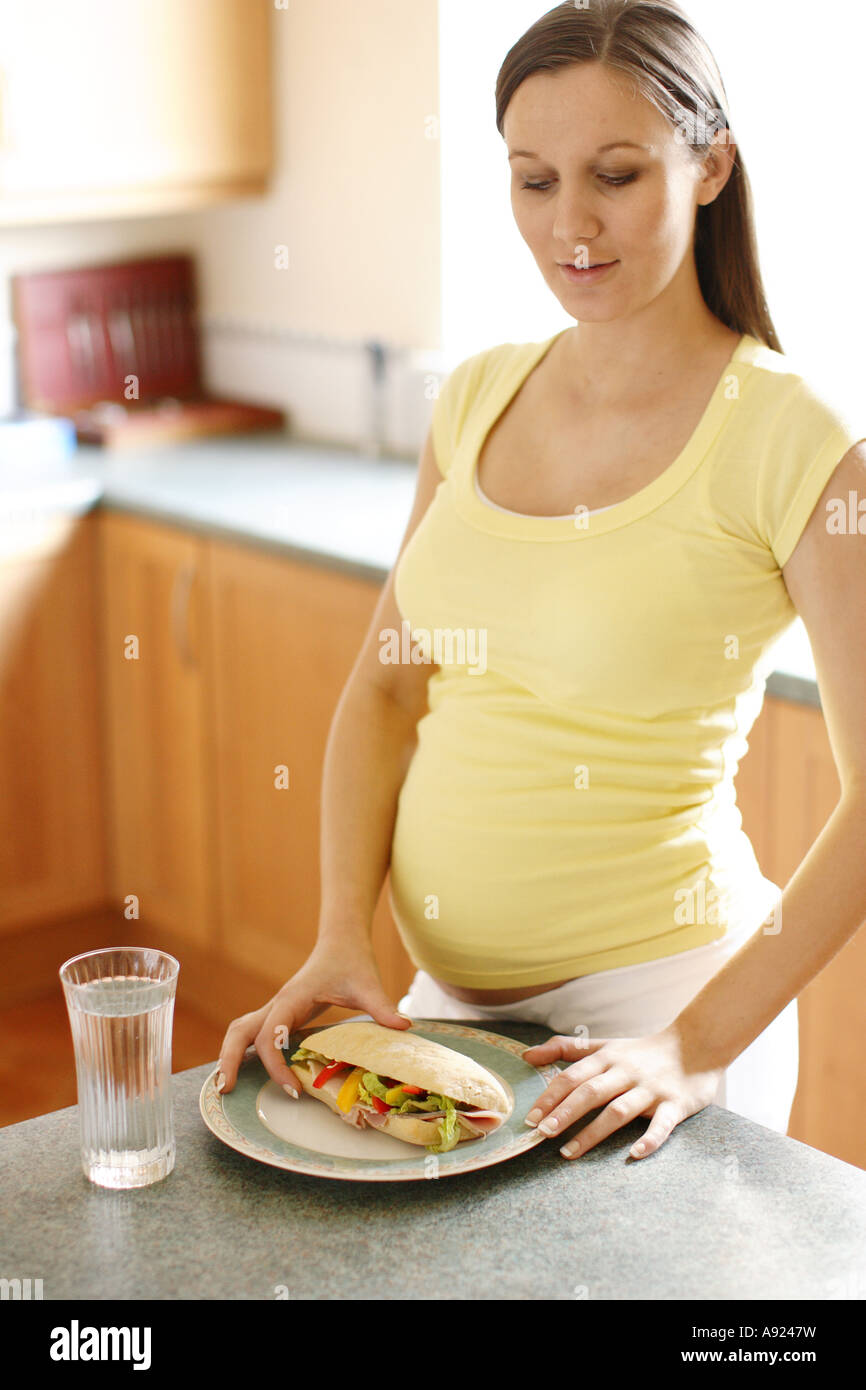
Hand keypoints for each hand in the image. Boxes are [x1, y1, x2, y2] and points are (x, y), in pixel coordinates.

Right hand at [216, 935, 411, 1096]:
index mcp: (293, 998)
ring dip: (230, 1055)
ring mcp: (276, 1008)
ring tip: (225, 1086)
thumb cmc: (352, 961)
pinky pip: (253, 1033)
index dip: (276, 1064)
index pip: (271, 1034)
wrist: (342, 941)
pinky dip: (244, 1052)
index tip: (295, 1088)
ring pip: (240, 1030)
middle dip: (229, 1059)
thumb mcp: (368, 984)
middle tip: (225, 1090)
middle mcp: (278, 1003)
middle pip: (240, 1030)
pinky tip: (246, 1073)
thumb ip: (383, 1007)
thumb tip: (405, 1026)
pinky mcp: (280, 1013)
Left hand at [521, 1025, 723, 1160]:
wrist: (697, 1044)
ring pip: (619, 1110)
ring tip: (569, 1152)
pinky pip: (662, 1124)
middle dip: (565, 1113)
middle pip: (591, 1092)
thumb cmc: (642, 1052)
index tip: (531, 1118)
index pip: (573, 1076)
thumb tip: (527, 1056)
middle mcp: (627, 1072)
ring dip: (593, 1132)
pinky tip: (634, 1154)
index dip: (550, 1096)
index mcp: (608, 1058)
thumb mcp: (605, 1046)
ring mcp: (652, 1089)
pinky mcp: (676, 1104)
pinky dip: (649, 1139)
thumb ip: (567, 1049)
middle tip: (543, 1134)